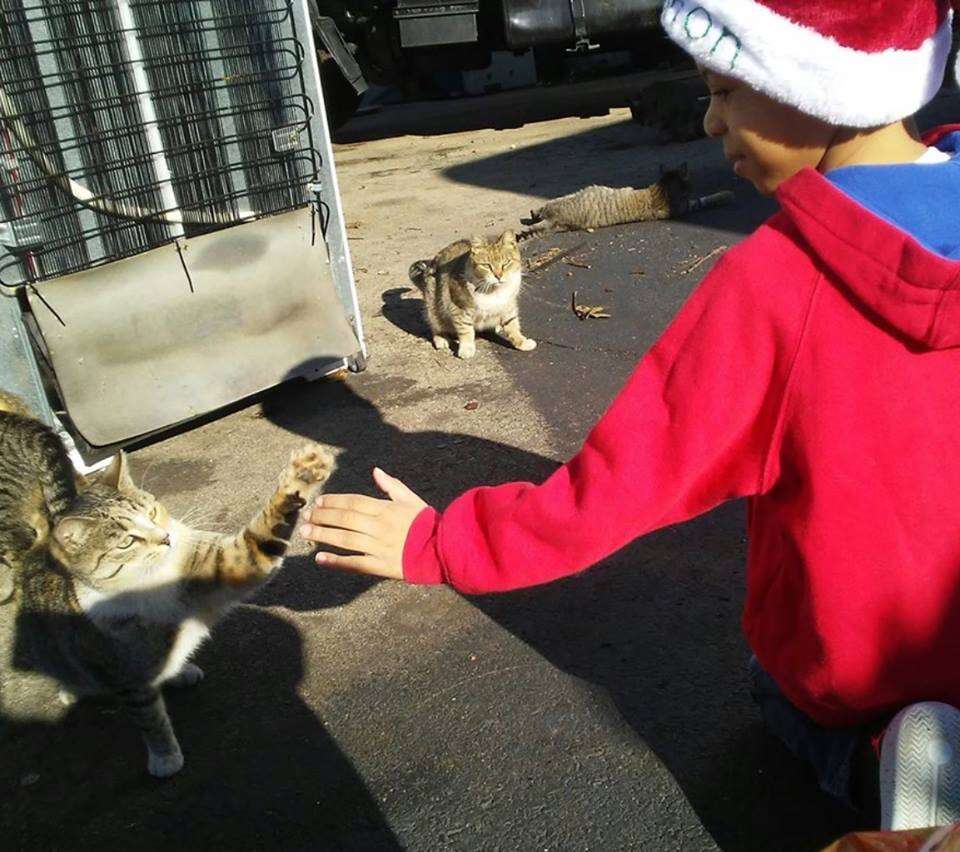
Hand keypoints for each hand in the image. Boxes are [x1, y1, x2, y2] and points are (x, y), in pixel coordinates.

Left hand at [298, 468, 428, 578]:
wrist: (444, 550)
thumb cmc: (427, 523)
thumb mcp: (411, 499)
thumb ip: (392, 486)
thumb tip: (375, 471)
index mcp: (386, 509)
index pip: (353, 501)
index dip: (333, 501)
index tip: (318, 501)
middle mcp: (380, 526)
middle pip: (345, 518)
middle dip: (322, 516)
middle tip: (305, 516)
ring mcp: (380, 547)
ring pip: (345, 539)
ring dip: (322, 535)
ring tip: (304, 532)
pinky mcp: (381, 566)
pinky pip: (355, 563)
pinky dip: (336, 561)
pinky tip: (319, 558)